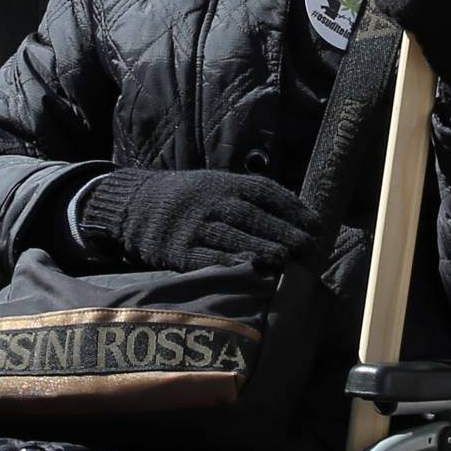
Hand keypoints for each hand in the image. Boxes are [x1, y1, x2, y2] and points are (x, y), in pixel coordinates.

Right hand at [78, 167, 316, 274]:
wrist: (133, 203)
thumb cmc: (185, 198)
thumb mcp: (214, 185)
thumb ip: (247, 196)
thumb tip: (293, 214)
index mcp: (224, 182)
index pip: (265, 191)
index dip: (293, 207)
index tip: (317, 224)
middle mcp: (211, 200)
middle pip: (253, 214)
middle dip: (283, 229)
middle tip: (310, 245)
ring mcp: (194, 224)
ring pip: (233, 234)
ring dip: (262, 245)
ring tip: (287, 258)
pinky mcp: (178, 248)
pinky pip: (206, 256)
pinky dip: (229, 261)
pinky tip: (249, 268)